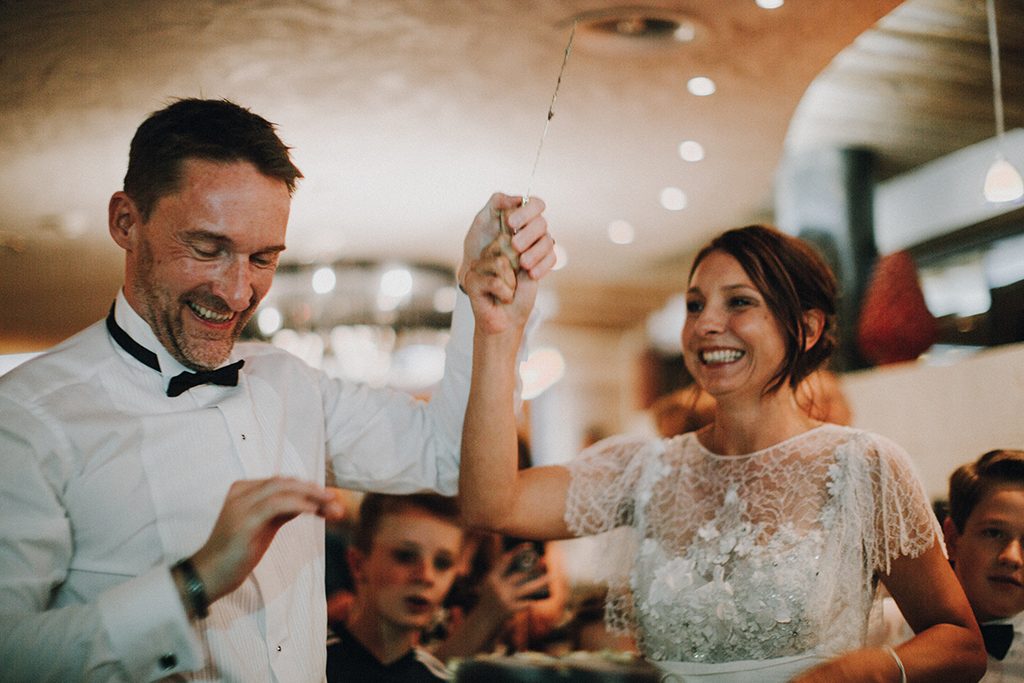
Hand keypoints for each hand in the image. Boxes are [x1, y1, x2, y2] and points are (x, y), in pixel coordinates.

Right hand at [188, 477, 342, 602]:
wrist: (209, 575)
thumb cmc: (237, 552)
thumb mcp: (264, 526)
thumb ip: (283, 511)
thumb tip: (309, 503)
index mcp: (245, 489)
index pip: (282, 482)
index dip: (308, 488)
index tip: (330, 499)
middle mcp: (242, 492)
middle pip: (285, 482)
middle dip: (314, 490)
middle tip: (337, 501)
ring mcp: (241, 504)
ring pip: (282, 488)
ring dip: (311, 496)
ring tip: (332, 505)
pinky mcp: (244, 520)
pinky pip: (275, 504)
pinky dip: (297, 504)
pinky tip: (313, 510)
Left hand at [459, 193, 555, 286]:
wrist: (477, 269)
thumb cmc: (481, 241)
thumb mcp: (483, 219)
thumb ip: (497, 202)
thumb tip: (518, 199)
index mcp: (523, 213)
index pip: (535, 204)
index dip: (527, 212)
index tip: (511, 223)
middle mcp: (534, 227)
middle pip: (542, 224)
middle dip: (529, 234)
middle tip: (514, 245)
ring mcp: (540, 244)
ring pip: (548, 243)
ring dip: (536, 252)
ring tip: (522, 263)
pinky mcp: (543, 261)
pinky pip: (551, 261)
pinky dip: (542, 267)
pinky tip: (531, 273)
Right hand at [463, 238, 537, 334]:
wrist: (510, 323)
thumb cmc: (520, 299)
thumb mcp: (527, 271)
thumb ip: (520, 253)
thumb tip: (506, 236)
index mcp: (499, 250)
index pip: (510, 238)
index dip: (522, 258)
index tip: (523, 274)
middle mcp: (486, 255)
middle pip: (506, 249)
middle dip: (516, 272)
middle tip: (513, 287)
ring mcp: (476, 267)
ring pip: (499, 263)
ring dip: (510, 284)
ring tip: (507, 294)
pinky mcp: (470, 281)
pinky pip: (494, 281)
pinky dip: (504, 294)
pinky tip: (500, 300)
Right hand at [474, 545, 551, 620]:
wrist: (481, 623)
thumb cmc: (488, 602)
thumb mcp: (490, 586)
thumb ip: (502, 576)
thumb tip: (523, 566)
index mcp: (492, 578)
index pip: (506, 560)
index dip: (518, 551)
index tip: (529, 545)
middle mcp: (498, 586)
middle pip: (521, 574)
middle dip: (534, 567)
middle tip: (545, 561)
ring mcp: (504, 598)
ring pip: (528, 588)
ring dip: (541, 581)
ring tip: (552, 576)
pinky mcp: (510, 610)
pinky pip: (526, 603)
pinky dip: (530, 602)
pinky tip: (534, 601)